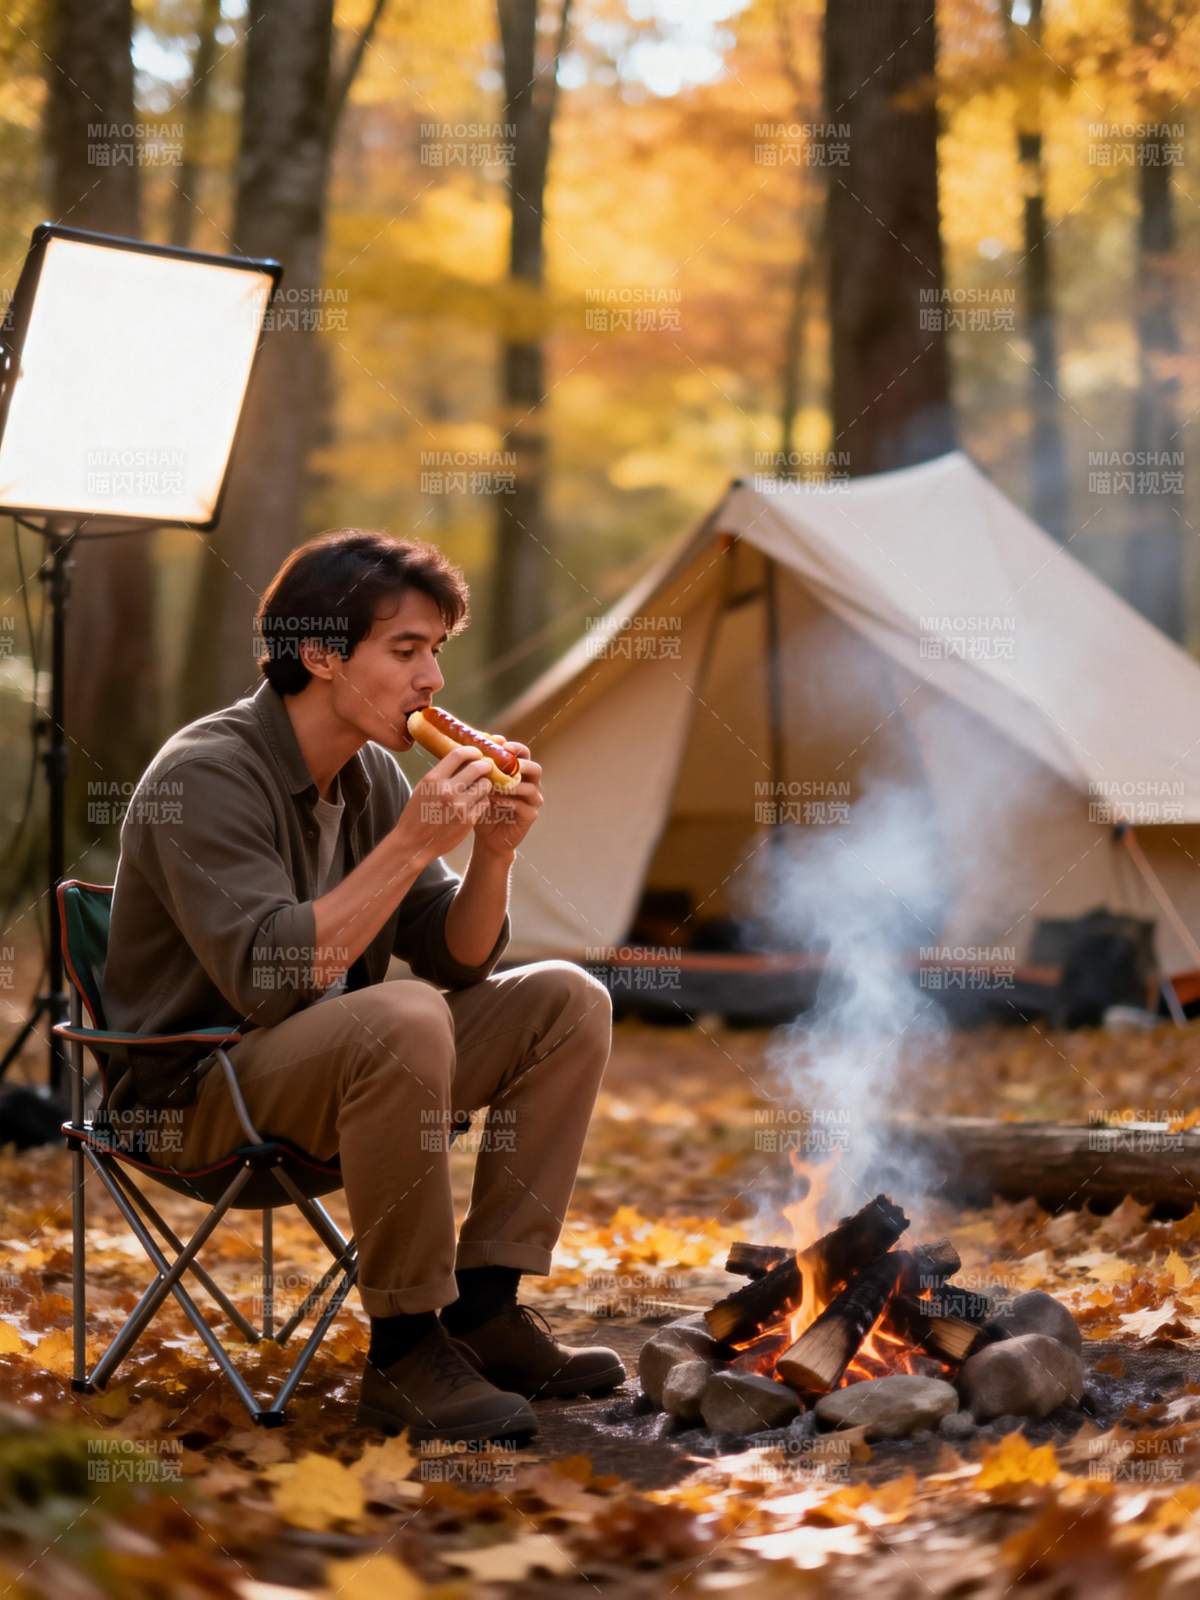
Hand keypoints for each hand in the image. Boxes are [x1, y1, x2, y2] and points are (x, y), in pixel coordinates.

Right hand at [396, 745, 493, 862]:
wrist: (413, 844)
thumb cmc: (417, 814)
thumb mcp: (423, 788)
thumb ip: (441, 774)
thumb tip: (462, 759)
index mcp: (433, 779)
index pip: (459, 754)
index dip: (472, 751)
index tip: (477, 753)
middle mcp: (447, 790)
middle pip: (477, 767)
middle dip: (485, 765)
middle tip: (487, 767)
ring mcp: (459, 806)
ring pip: (485, 785)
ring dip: (485, 784)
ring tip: (480, 788)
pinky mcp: (469, 820)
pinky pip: (485, 803)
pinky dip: (482, 801)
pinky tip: (475, 804)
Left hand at [471, 741, 542, 858]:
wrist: (486, 835)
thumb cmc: (480, 805)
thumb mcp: (475, 784)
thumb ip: (474, 767)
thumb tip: (461, 746)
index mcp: (519, 772)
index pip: (523, 754)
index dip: (515, 748)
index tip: (501, 744)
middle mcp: (530, 784)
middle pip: (535, 768)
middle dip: (520, 765)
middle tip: (504, 765)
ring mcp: (532, 801)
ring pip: (530, 788)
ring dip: (512, 785)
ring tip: (494, 784)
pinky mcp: (530, 816)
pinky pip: (524, 807)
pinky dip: (509, 802)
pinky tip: (493, 800)